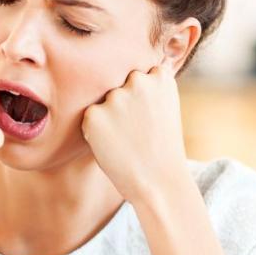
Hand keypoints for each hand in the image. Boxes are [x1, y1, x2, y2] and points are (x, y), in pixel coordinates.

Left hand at [80, 59, 187, 204]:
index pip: (140, 73)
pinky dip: (95, 131)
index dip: (140, 95)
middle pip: (118, 84)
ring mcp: (115, 97)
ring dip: (107, 116)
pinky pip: (89, 118)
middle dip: (122, 101)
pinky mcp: (94, 114)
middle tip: (135, 130)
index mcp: (160, 77)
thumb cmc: (162, 147)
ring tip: (126, 139)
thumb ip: (149, 88)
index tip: (148, 114)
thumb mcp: (165, 108)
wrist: (158, 181)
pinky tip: (113, 145)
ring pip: (103, 101)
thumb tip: (126, 73)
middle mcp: (137, 81)